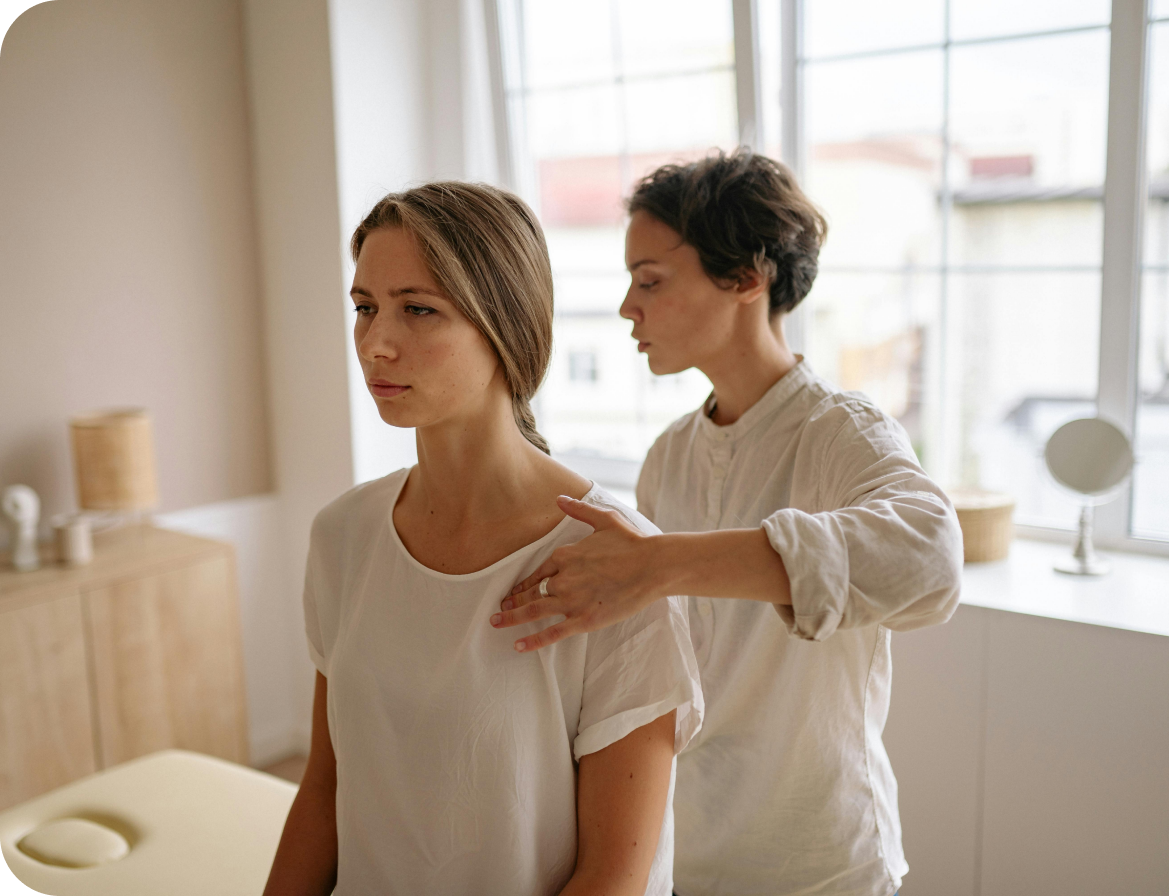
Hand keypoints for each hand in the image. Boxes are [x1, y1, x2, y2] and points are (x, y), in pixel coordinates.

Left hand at [489, 496, 663, 651]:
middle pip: (531, 592)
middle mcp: (563, 578)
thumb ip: (578, 510)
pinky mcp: (583, 620)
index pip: (537, 572)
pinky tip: (518, 646)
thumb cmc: (632, 542)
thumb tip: (559, 498)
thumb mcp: (604, 519)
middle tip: (498, 611)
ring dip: (511, 618)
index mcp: (565, 556)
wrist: (652, 566)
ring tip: (495, 623)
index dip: (523, 583)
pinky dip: (533, 640)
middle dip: (512, 602)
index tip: (513, 590)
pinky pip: (553, 633)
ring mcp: (571, 601)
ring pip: (533, 611)